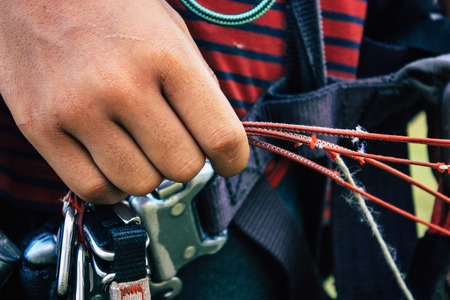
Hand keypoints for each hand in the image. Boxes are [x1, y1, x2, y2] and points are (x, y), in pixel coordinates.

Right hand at [0, 0, 248, 203]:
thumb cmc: (113, 10)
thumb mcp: (171, 32)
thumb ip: (198, 87)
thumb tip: (217, 141)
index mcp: (167, 56)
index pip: (221, 135)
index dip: (233, 160)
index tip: (227, 162)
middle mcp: (123, 85)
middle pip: (182, 168)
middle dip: (186, 162)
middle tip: (171, 142)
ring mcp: (78, 109)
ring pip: (140, 184)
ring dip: (148, 174)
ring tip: (138, 147)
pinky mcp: (41, 128)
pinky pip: (93, 189)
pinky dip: (113, 186)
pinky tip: (113, 163)